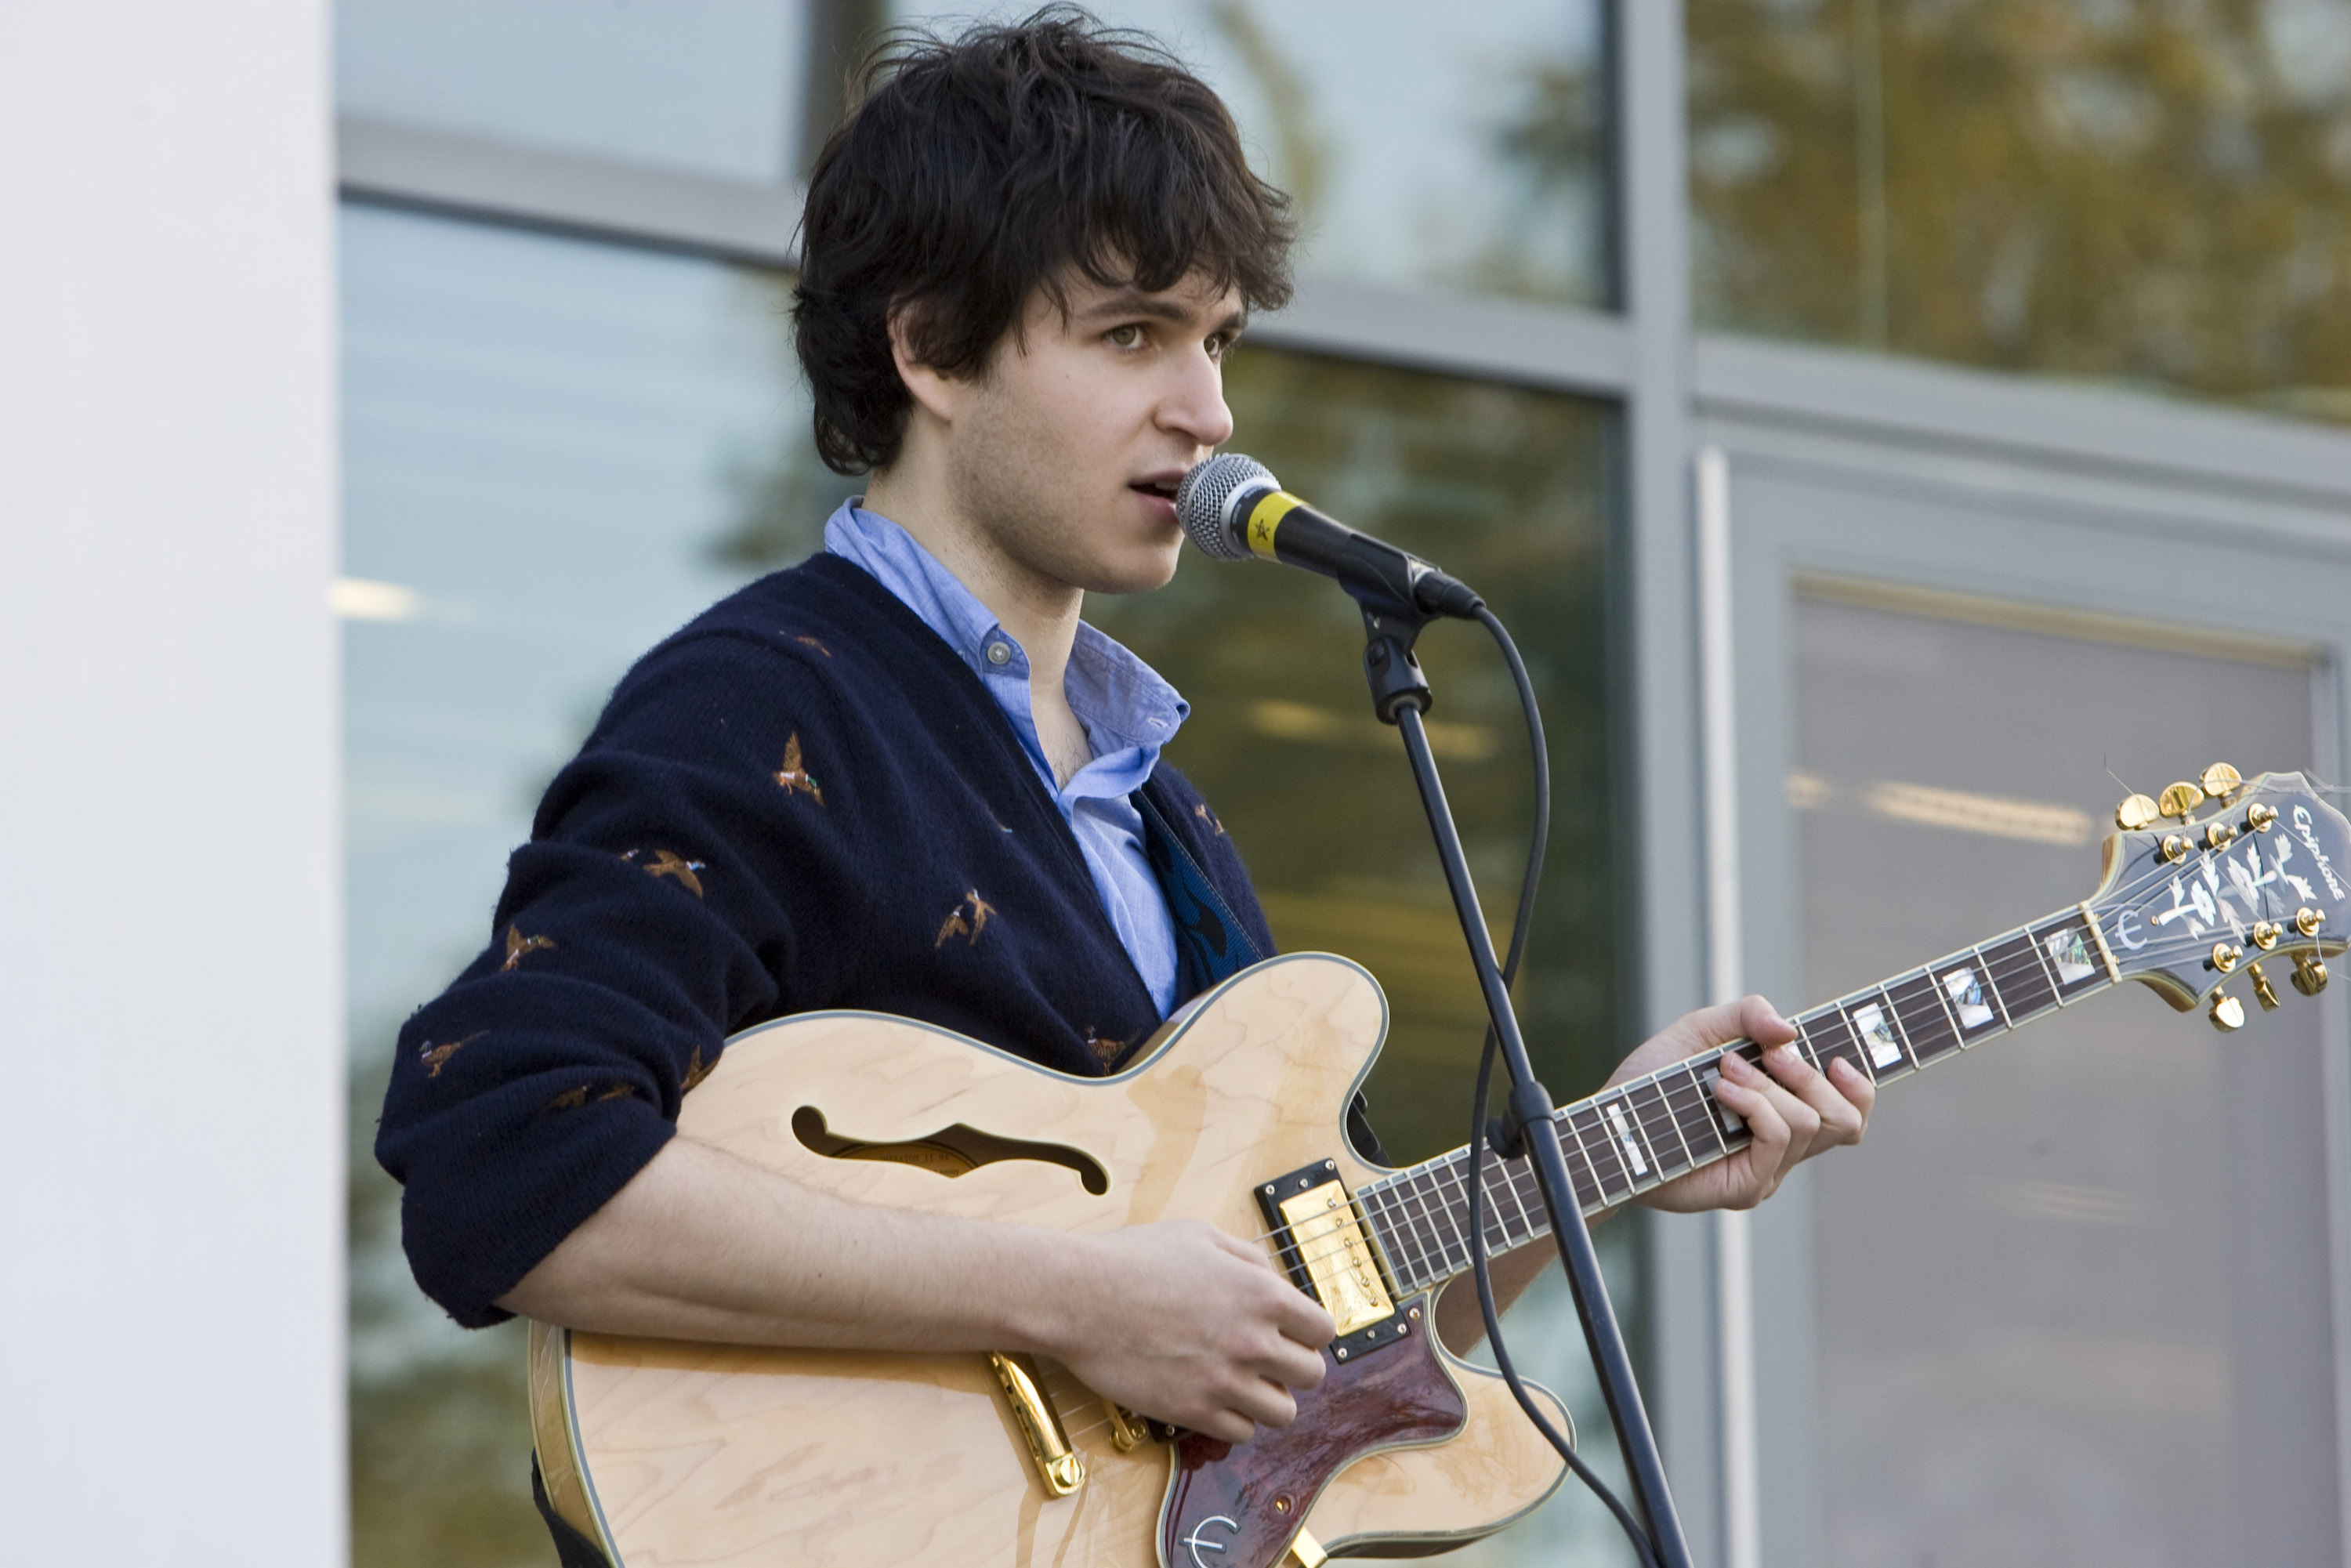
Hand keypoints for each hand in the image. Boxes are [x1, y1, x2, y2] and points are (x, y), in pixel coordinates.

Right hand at [1046, 1220, 1333, 1443]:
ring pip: (1283, 1412)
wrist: (1078, 1296)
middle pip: (1312, 1375)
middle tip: (1269, 1360)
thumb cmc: (1132, 1260)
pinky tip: (1216, 1398)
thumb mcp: (1200, 1237)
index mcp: (1261, 1294)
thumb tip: (1274, 1279)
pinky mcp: (1193, 1410)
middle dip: (1294, 1367)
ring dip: (1268, 1398)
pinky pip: (1242, 1433)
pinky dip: (1235, 1419)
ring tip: (1244, 1383)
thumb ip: (1248, 1258)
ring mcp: (1224, 1380)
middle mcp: (1253, 1341)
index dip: (1309, 1331)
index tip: (1292, 1333)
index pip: (1323, 1331)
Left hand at [1610, 995, 1873, 1213]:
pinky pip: (1778, 1139)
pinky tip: (1720, 1091)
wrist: (1608, 1125)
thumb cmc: (1653, 1082)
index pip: (1851, 1109)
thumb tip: (1789, 1030)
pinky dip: (1755, 1104)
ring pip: (1810, 1123)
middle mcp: (1785, 1145)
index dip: (1862, 1085)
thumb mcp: (1700, 1031)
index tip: (1839, 1058)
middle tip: (1768, 1054)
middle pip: (1847, 1119)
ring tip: (1724, 1073)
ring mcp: (1768, 1170)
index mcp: (1785, 1108)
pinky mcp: (1746, 1187)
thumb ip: (1746, 1017)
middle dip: (1810, 1075)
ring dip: (1771, 1086)